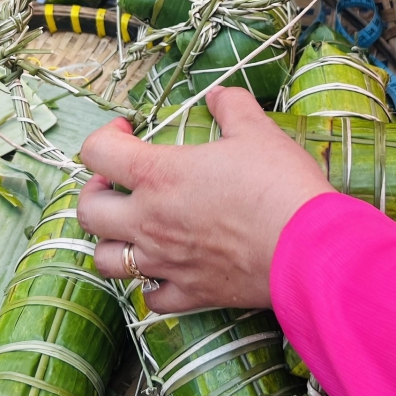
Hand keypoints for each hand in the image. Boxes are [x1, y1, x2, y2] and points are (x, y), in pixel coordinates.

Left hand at [78, 87, 332, 311]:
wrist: (307, 248)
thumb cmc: (280, 185)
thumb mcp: (257, 130)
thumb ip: (231, 106)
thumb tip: (219, 96)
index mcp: (159, 175)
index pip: (97, 152)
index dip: (104, 136)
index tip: (127, 132)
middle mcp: (149, 221)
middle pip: (88, 212)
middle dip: (94, 193)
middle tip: (116, 183)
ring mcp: (165, 262)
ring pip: (105, 261)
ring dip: (110, 242)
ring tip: (130, 230)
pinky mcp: (189, 293)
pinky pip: (150, 299)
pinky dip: (150, 286)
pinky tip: (164, 272)